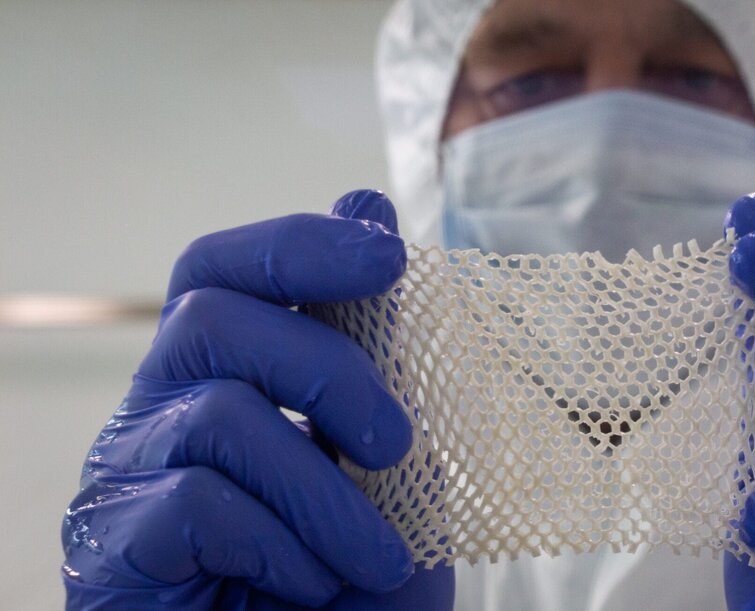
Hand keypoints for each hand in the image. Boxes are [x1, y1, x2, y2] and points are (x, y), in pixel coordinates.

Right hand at [62, 190, 453, 609]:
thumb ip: (381, 354)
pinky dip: (280, 545)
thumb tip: (369, 203)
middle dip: (330, 369)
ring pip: (222, 413)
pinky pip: (198, 502)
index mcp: (222, 376)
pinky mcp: (111, 546)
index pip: (226, 269)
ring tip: (375, 558)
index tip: (388, 255)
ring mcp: (128, 476)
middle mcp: (161, 410)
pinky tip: (309, 584)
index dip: (299, 243)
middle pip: (214, 317)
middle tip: (396, 446)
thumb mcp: (388, 468)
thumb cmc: (345, 581)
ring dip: (326, 492)